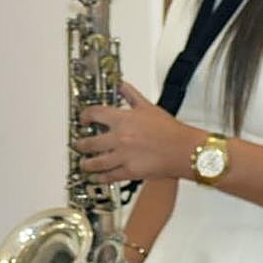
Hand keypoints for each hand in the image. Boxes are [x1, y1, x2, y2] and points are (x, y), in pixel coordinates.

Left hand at [76, 82, 200, 183]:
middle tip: (79, 145)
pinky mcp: (129, 172)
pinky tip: (97, 177)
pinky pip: (109, 176)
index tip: (83, 119)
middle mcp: (118, 138)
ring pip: (95, 162)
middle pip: (89, 142)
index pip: (94, 114)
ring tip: (83, 163)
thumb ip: (132, 96)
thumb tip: (122, 85)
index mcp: (122, 119)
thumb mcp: (149, 107)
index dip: (85, 116)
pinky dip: (100, 177)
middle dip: (81, 144)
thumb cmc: (170, 130)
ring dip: (86, 163)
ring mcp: (122, 156)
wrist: (183, 149)